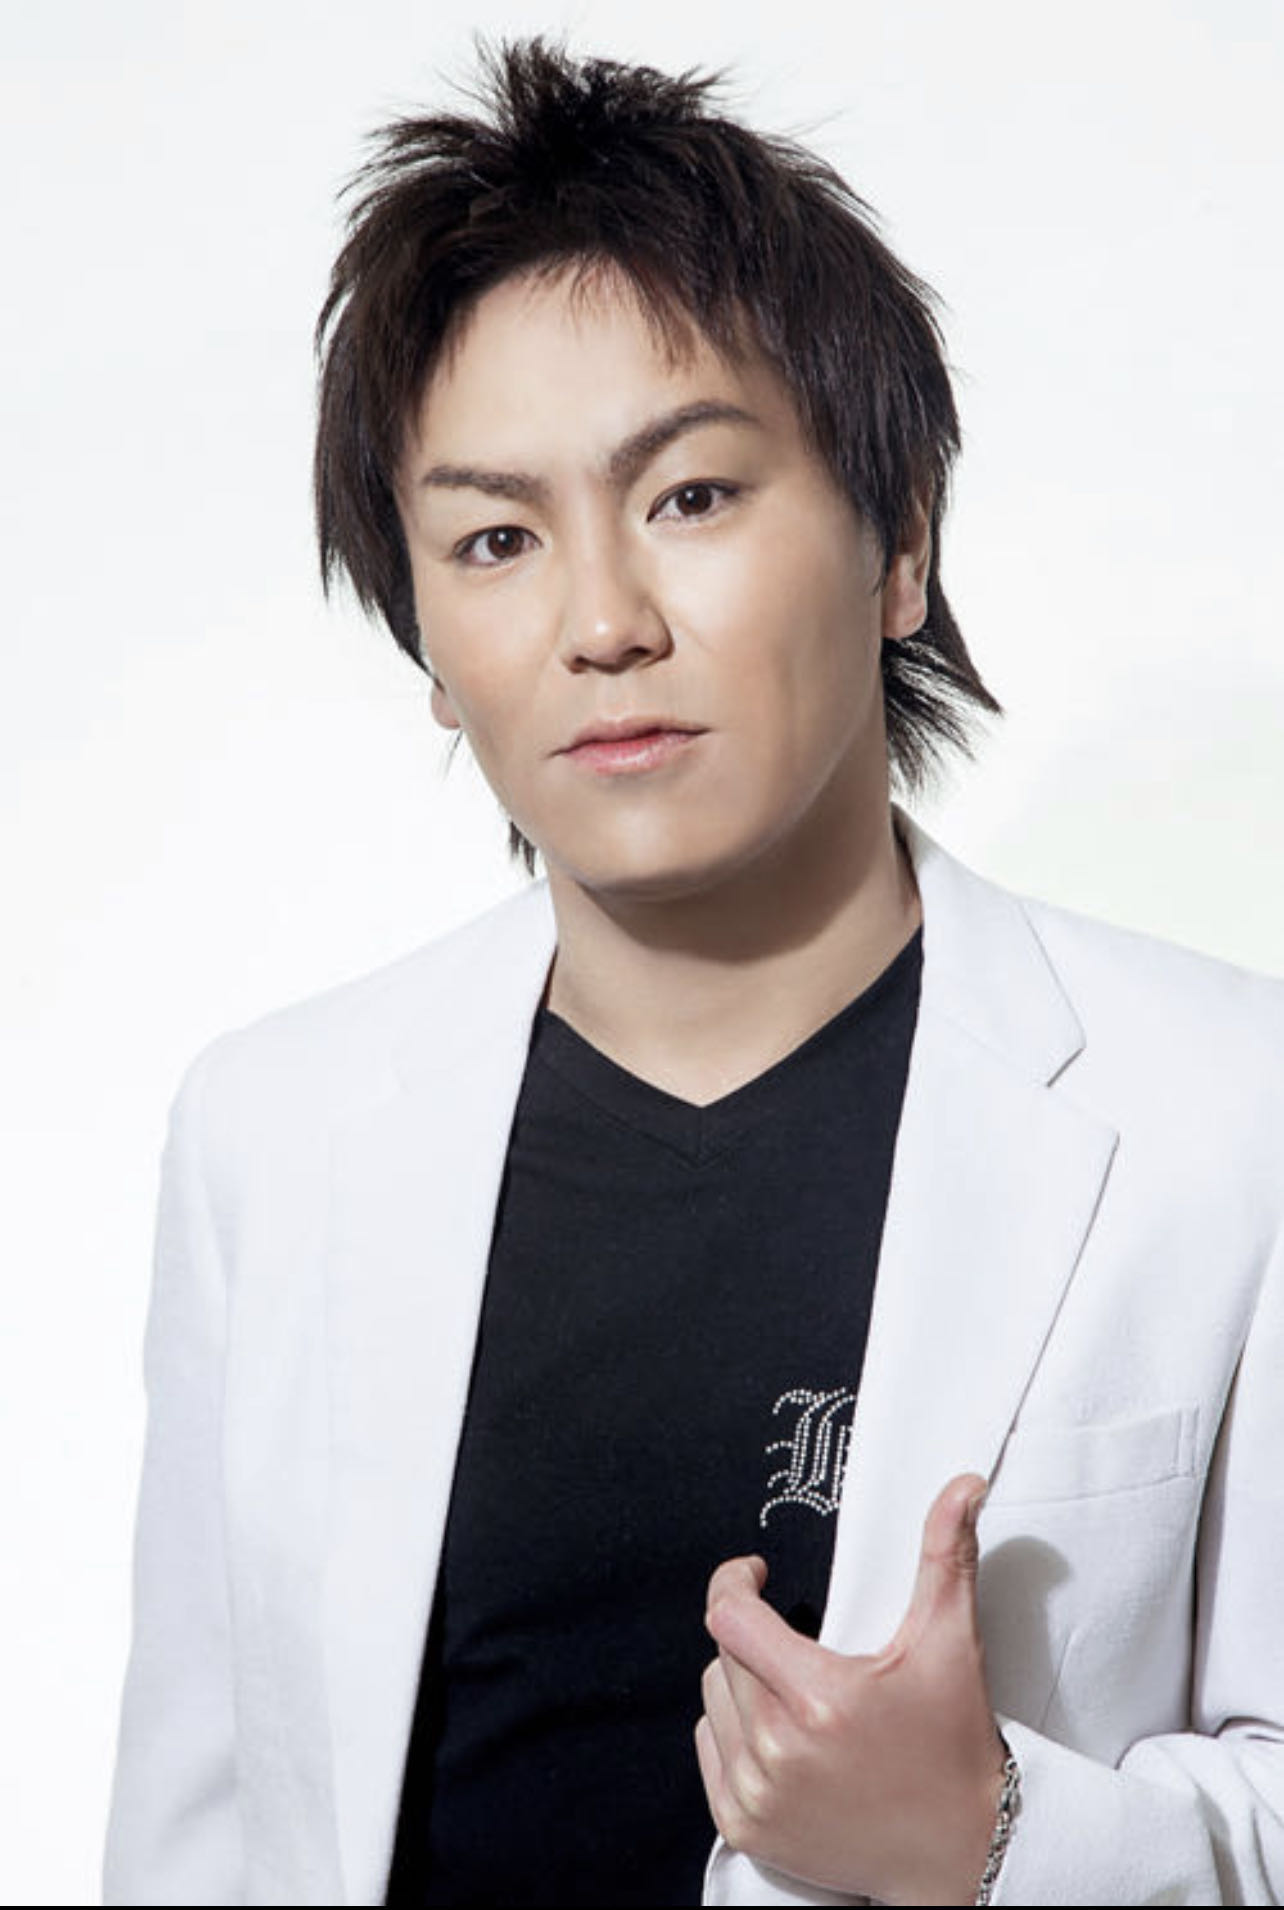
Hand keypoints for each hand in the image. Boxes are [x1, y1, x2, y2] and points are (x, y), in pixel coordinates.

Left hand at [695, 1473, 1005, 1905]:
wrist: (960, 1854)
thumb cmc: (953, 1744)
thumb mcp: (951, 1644)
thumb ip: (946, 1555)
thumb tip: (963, 1484)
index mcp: (819, 1698)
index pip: (729, 1616)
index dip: (735, 1582)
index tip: (757, 1572)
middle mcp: (777, 1750)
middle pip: (724, 1654)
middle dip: (757, 1636)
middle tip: (805, 1646)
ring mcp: (757, 1795)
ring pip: (713, 1697)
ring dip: (744, 1683)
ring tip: (798, 1693)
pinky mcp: (746, 1828)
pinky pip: (709, 1748)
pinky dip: (733, 1733)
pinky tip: (782, 1736)